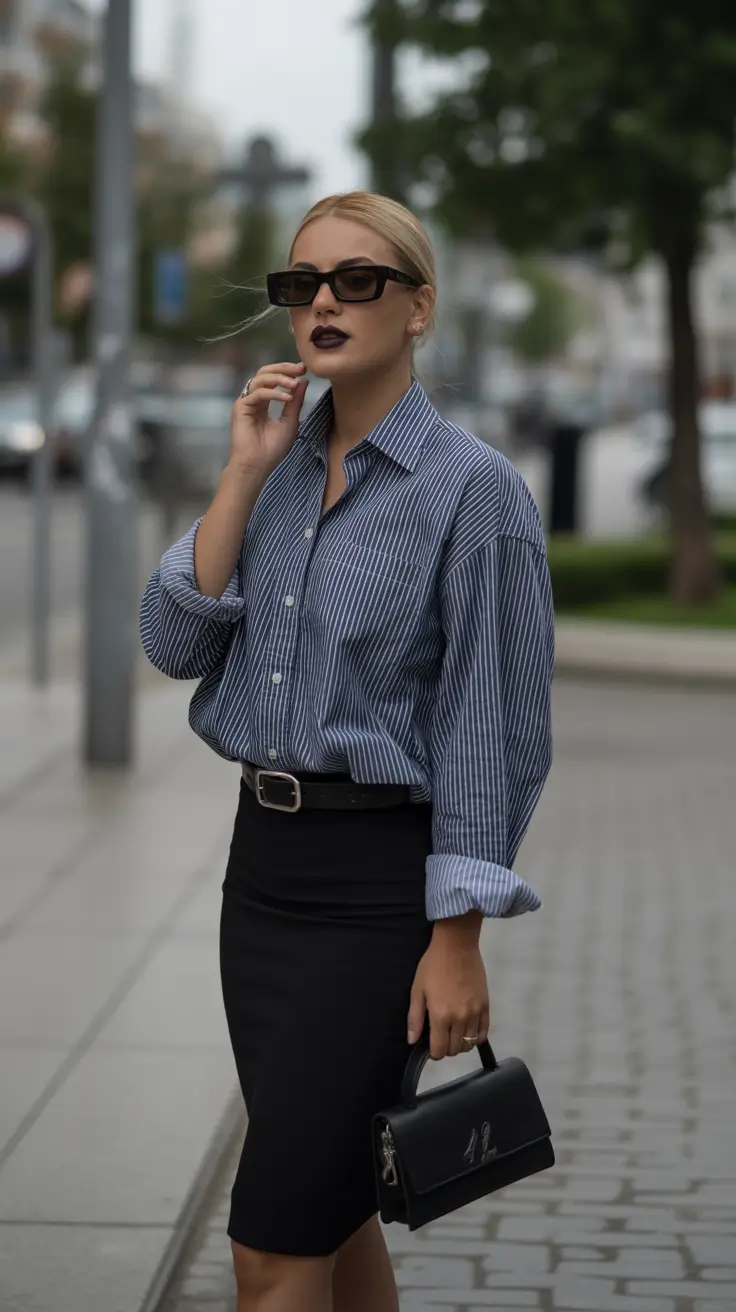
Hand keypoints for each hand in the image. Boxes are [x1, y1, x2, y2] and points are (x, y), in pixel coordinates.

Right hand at [229, 361, 308, 477]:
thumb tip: (303, 381)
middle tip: (300, 368)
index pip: (273, 379)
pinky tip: (287, 398)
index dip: (287, 371)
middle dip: (283, 368)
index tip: (304, 369)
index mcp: (263, 402)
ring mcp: (245, 402)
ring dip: (280, 378)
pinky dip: (274, 393)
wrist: (257, 466)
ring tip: (295, 384)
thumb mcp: (290, 422)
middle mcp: (253, 399)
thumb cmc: (272, 450)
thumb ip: (295, 402)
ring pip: (261, 379)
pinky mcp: (240, 407)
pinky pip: (258, 393)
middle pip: (265, 372)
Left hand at [407, 916, 489, 1059]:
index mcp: (441, 1016)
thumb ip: (415, 1018)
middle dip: (446, 1048)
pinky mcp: (486, 1006)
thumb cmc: (433, 966)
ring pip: (470, 1044)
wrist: (457, 946)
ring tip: (454, 1033)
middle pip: (455, 1049)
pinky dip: (476, 1037)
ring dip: (460, 1044)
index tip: (431, 1046)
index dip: (434, 1053)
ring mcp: (475, 1013)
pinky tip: (469, 1031)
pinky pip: (484, 1032)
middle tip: (440, 1036)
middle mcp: (460, 1019)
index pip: (440, 1050)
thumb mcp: (417, 990)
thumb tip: (412, 1041)